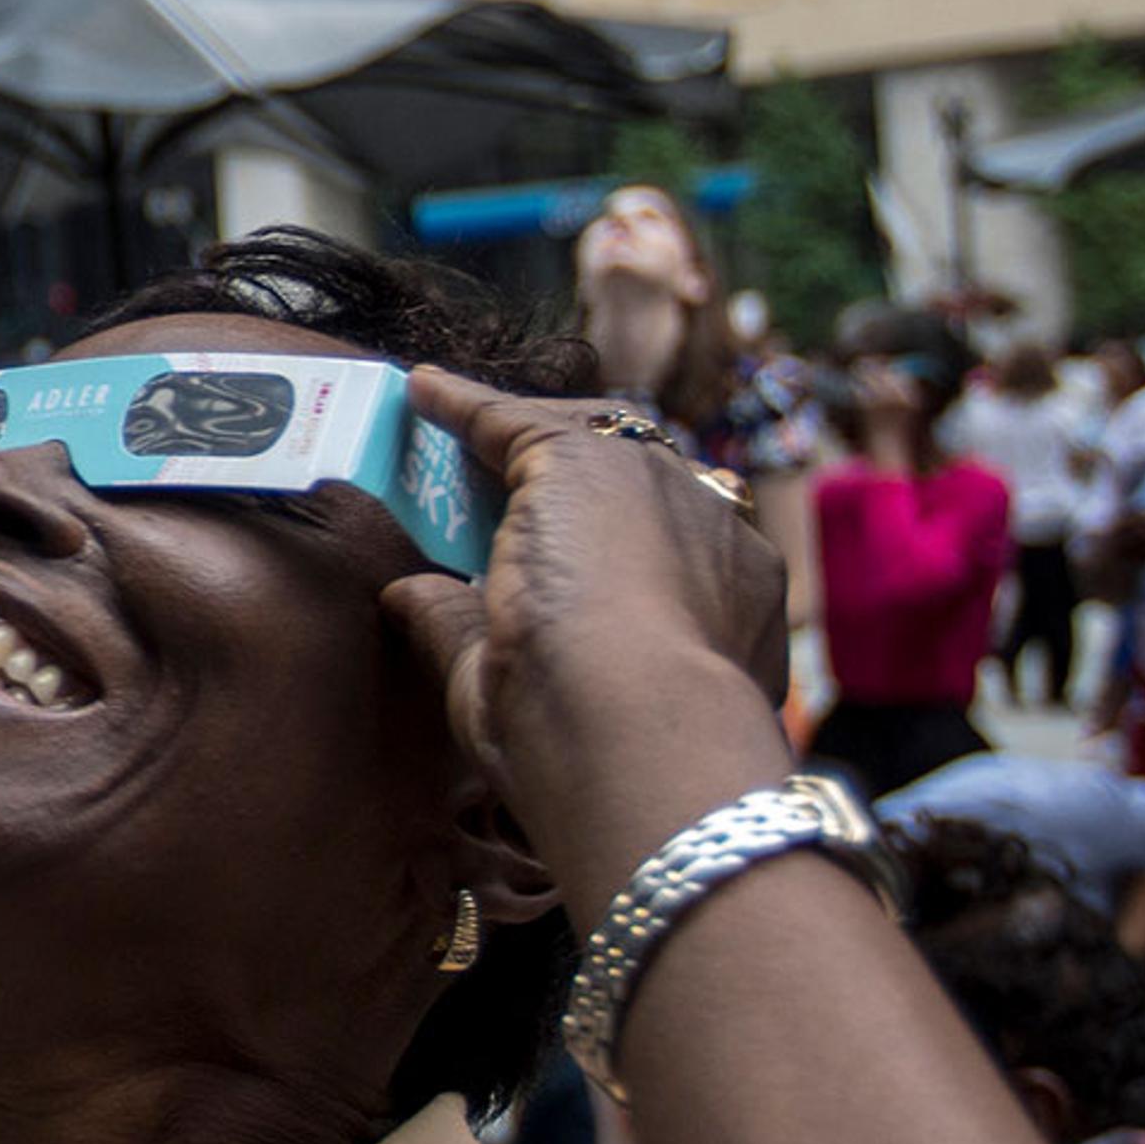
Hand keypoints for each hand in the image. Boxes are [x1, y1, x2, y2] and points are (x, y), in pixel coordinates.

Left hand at [381, 372, 790, 878]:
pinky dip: (464, 406)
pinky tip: (423, 393)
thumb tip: (409, 595)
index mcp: (735, 613)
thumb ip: (470, 634)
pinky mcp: (588, 463)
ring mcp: (659, 492)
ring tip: (464, 428)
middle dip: (587, 479)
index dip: (625, 551)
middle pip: (645, 485)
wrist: (638, 732)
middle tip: (514, 485)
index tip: (576, 557)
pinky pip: (513, 421)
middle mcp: (720, 542)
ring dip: (525, 435)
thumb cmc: (599, 750)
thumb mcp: (536, 696)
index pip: (679, 557)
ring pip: (589, 442)